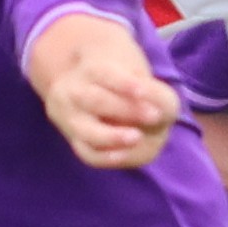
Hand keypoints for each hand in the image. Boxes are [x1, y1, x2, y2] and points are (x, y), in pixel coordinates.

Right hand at [29, 18, 179, 168]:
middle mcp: (75, 91)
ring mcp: (71, 118)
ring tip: (136, 137)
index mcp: (91, 70)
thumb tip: (155, 114)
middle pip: (94, 100)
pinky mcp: (77, 142)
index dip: (125, 84)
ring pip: (86, 130)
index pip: (105, 74)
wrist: (102, 99)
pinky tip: (122, 156)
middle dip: (125, 109)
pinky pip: (87, 153)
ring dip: (112, 136)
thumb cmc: (130, 88)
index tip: (145, 92)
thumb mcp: (149, 83)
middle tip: (155, 116)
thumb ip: (155, 95)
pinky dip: (105, 157)